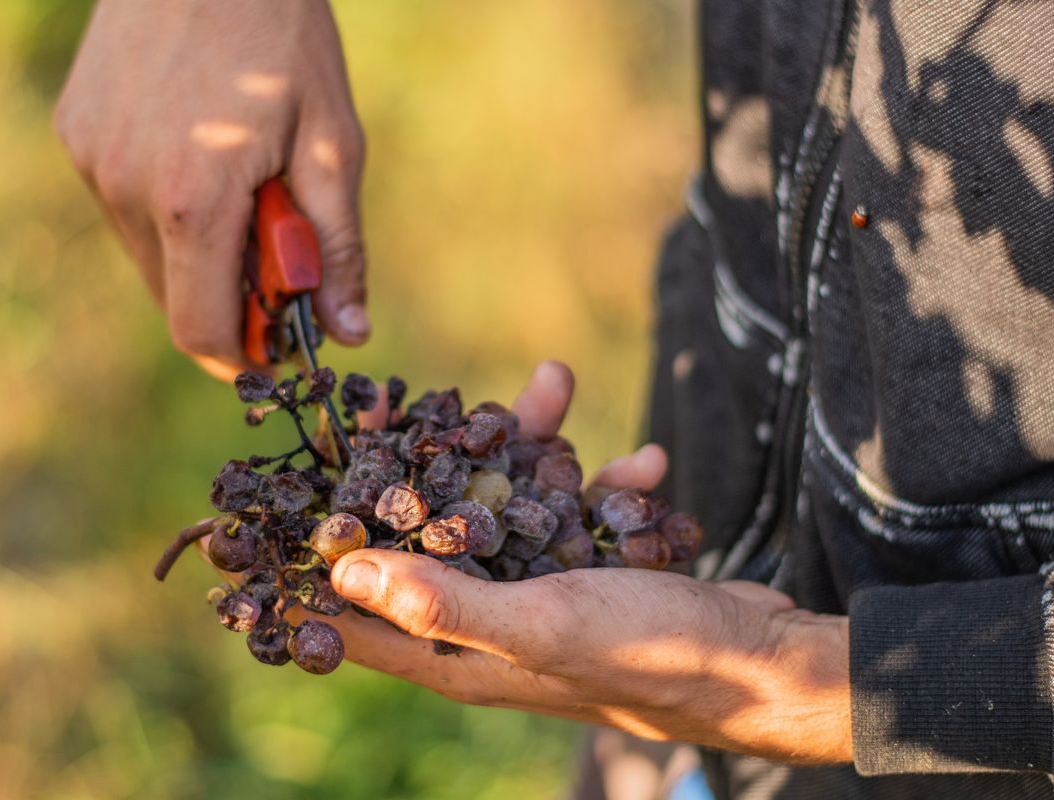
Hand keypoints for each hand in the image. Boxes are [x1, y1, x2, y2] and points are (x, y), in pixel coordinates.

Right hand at [56, 0, 368, 378]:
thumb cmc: (280, 38)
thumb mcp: (331, 143)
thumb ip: (336, 248)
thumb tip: (348, 335)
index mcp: (191, 200)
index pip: (200, 331)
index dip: (243, 357)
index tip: (279, 348)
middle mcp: (124, 188)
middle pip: (175, 300)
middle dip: (231, 300)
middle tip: (280, 250)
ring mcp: (92, 161)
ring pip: (149, 257)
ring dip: (199, 254)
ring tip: (243, 185)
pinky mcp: (76, 135)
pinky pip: (124, 209)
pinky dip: (167, 212)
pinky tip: (202, 152)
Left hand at [314, 362, 853, 763]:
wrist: (767, 666)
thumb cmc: (650, 655)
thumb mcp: (538, 625)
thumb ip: (442, 601)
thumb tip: (343, 570)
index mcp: (458, 653)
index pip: (354, 613)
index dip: (314, 557)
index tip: (286, 494)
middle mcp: (490, 622)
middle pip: (429, 535)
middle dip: (432, 464)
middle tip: (429, 400)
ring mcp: (542, 592)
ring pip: (508, 505)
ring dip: (534, 449)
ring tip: (555, 387)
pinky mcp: (591, 572)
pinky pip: (576, 511)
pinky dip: (604, 485)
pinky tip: (644, 467)